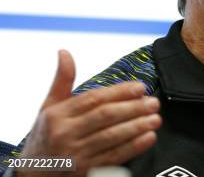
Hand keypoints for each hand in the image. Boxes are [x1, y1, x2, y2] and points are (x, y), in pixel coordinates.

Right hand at [17, 50, 160, 176]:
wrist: (34, 174)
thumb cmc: (45, 135)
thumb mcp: (49, 107)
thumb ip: (62, 80)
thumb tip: (64, 52)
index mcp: (58, 115)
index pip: (94, 99)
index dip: (119, 92)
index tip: (140, 87)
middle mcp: (65, 133)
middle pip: (105, 116)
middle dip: (133, 108)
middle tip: (154, 102)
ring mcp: (75, 154)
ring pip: (111, 137)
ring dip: (137, 126)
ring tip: (156, 118)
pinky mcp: (85, 170)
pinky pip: (113, 157)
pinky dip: (133, 147)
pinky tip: (149, 138)